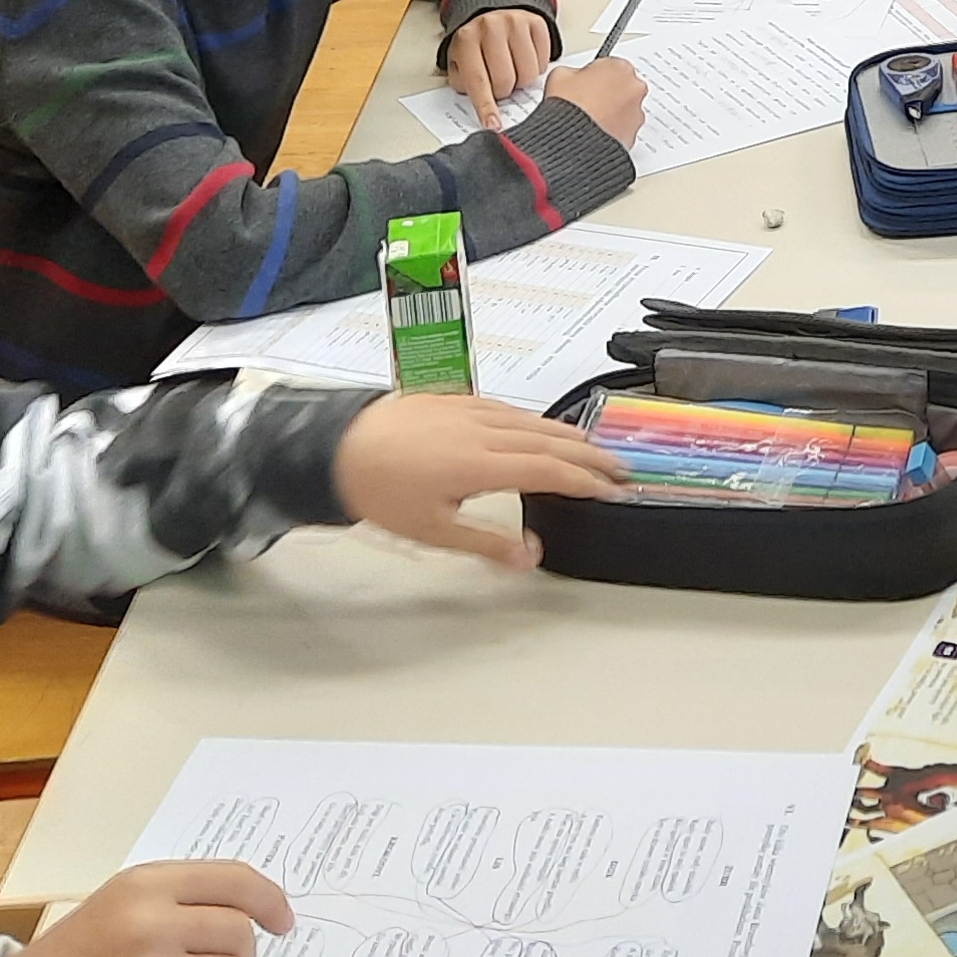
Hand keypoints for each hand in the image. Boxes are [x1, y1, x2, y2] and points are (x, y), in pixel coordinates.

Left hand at [332, 393, 624, 565]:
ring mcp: (469, 411)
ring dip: (567, 434)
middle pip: (550, 440)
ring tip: (591, 448)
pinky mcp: (455, 401)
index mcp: (480, 463)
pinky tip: (540, 426)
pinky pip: (509, 408)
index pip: (549, 470)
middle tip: (618, 469)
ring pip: (532, 421)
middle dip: (589, 456)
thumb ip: (487, 543)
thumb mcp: (433, 531)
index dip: (586, 481)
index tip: (612, 491)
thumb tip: (530, 556)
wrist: (338, 447)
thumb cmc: (381, 490)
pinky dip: (535, 420)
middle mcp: (482, 431)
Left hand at [447, 8, 555, 118]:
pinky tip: (524, 61)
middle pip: (505, 79)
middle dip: (503, 91)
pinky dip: (536, 68)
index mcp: (466, 39)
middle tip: (499, 86)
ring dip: (521, 82)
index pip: (478, 80)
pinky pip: (543, 62)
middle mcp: (490, 26)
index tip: (493, 124)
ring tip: (512, 72)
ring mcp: (515, 22)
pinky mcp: (536, 22)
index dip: (486, 106)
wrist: (491, 16)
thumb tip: (485, 111)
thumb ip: (466, 86)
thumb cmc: (476, 47)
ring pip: (527, 74)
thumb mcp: (460, 64)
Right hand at [539, 55, 644, 149]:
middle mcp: (634, 87)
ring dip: (611, 111)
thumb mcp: (559, 75)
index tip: (585, 83)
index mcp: (620, 66)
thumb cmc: (569, 107)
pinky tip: (595, 130)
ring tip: (589, 118)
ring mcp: (637, 111)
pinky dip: (613, 128)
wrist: (573, 140)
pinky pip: (624, 127)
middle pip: (621, 85)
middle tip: (586, 101)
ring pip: (625, 108)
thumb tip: (569, 77)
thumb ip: (571, 70)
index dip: (593, 75)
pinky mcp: (634, 134)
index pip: (608, 65)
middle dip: (606, 92)